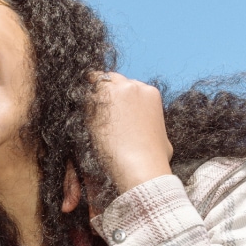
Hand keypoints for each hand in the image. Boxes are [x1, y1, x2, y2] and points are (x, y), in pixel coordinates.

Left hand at [90, 73, 172, 193]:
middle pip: (113, 79)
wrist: (141, 165)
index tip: (113, 106)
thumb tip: (148, 131)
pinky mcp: (97, 101)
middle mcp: (133, 87)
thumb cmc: (154, 157)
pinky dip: (83, 107)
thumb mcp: (163, 137)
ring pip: (97, 83)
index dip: (120, 96)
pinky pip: (84, 97)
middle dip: (105, 90)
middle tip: (98, 106)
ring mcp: (114, 92)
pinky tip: (84, 120)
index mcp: (150, 93)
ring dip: (93, 96)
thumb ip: (153, 125)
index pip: (129, 85)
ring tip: (89, 113)